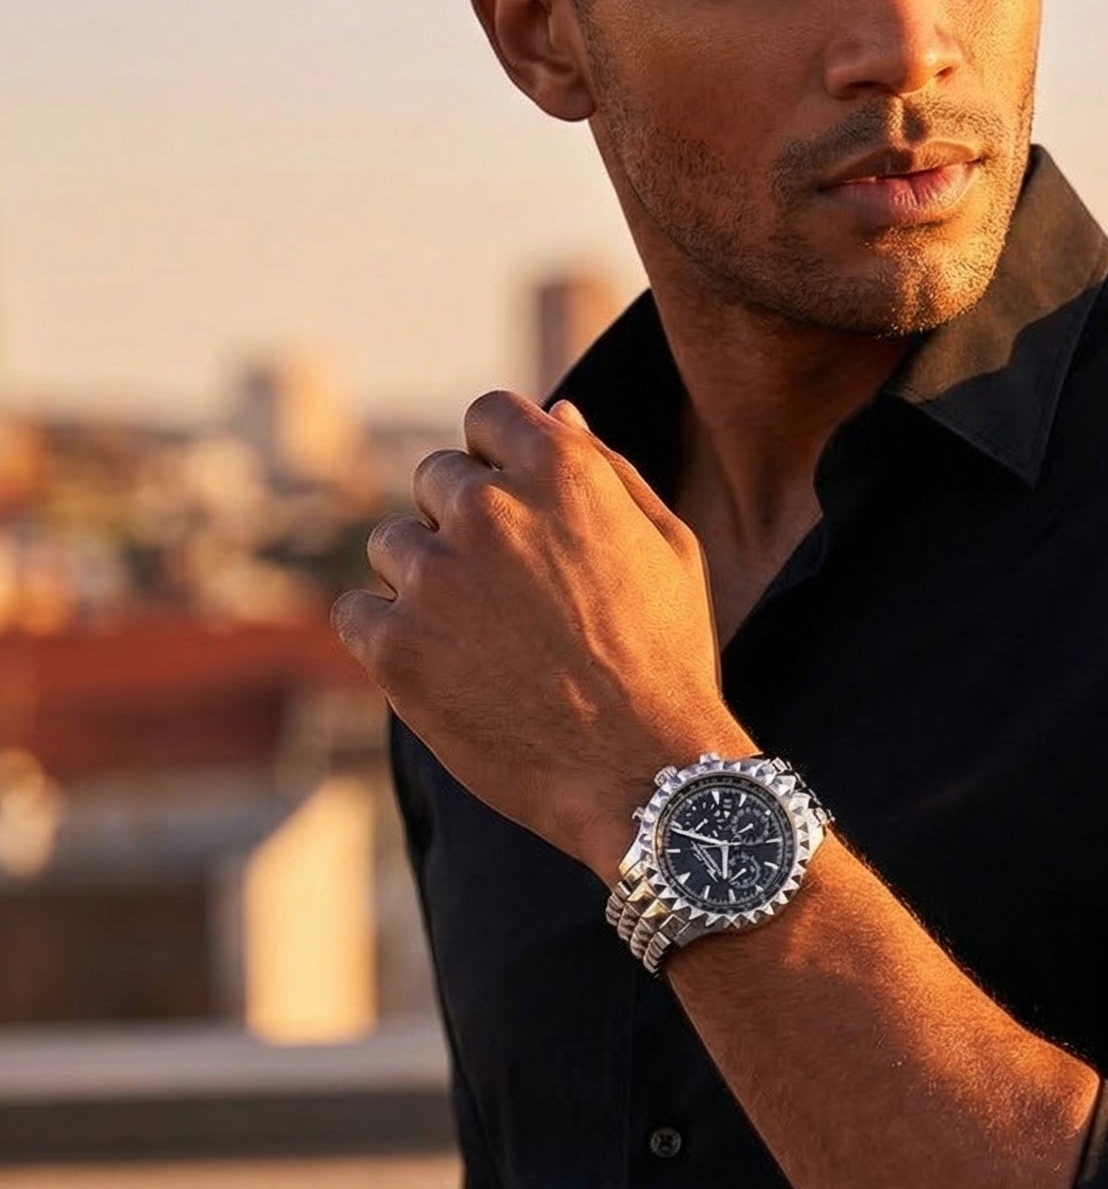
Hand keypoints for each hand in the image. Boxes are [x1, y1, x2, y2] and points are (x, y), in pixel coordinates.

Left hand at [333, 392, 746, 876]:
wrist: (646, 774)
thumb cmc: (669, 660)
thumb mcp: (670, 549)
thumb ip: (609, 471)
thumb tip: (557, 413)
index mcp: (561, 471)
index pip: (488, 415)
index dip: (498, 457)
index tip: (514, 505)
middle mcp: (490, 509)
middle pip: (437, 479)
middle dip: (465, 522)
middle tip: (513, 596)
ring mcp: (436, 577)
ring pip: (393, 545)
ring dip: (425, 579)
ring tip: (486, 641)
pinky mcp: (395, 647)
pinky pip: (357, 613)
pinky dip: (388, 636)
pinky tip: (445, 669)